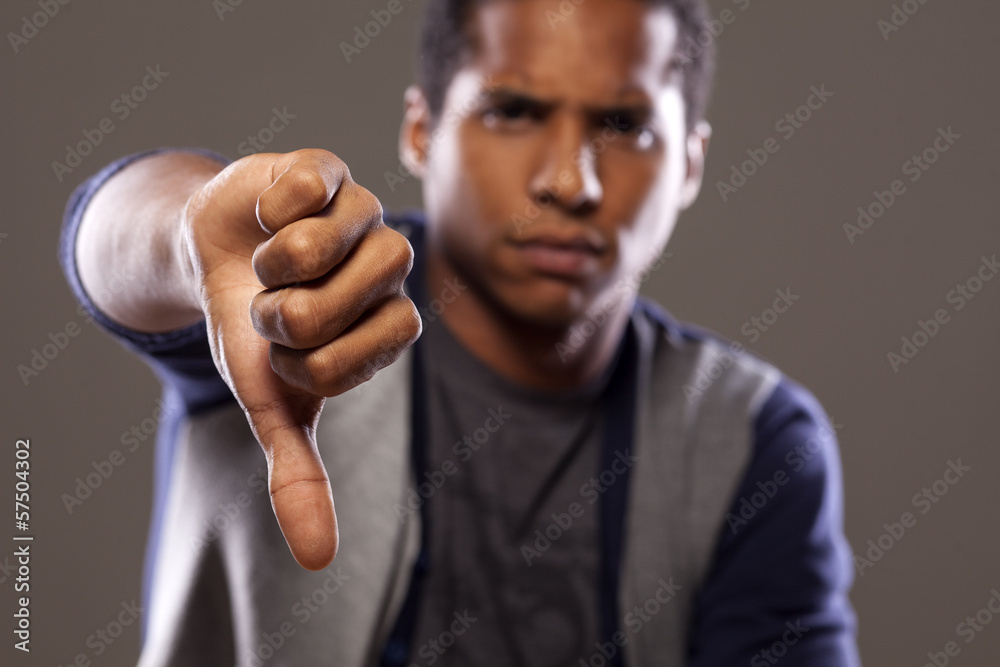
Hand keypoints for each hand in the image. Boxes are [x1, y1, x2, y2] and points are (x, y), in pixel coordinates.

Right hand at [180, 149, 420, 569]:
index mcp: (390, 325)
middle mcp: (391, 269)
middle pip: (341, 305)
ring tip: (268, 261)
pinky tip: (267, 214)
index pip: (359, 358)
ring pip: (318, 247)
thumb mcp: (272, 405)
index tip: (286, 351)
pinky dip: (266, 209)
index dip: (301, 360)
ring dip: (270, 267)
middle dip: (282, 315)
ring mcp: (365, 214)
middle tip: (271, 304)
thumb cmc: (254, 332)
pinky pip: (305, 188)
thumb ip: (299, 475)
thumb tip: (320, 562)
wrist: (215, 255)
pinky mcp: (330, 169)